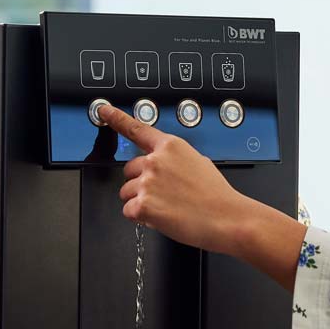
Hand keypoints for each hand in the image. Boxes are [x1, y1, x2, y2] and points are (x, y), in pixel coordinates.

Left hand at [97, 104, 247, 253]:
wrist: (226, 218)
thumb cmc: (217, 195)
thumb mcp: (200, 163)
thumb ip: (176, 159)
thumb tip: (169, 166)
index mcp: (171, 146)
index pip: (136, 129)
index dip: (116, 118)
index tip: (103, 110)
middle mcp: (156, 161)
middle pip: (128, 169)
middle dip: (140, 182)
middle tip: (163, 193)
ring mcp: (148, 182)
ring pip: (126, 192)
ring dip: (140, 201)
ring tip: (166, 206)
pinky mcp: (143, 204)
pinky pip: (129, 211)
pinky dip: (141, 217)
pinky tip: (162, 216)